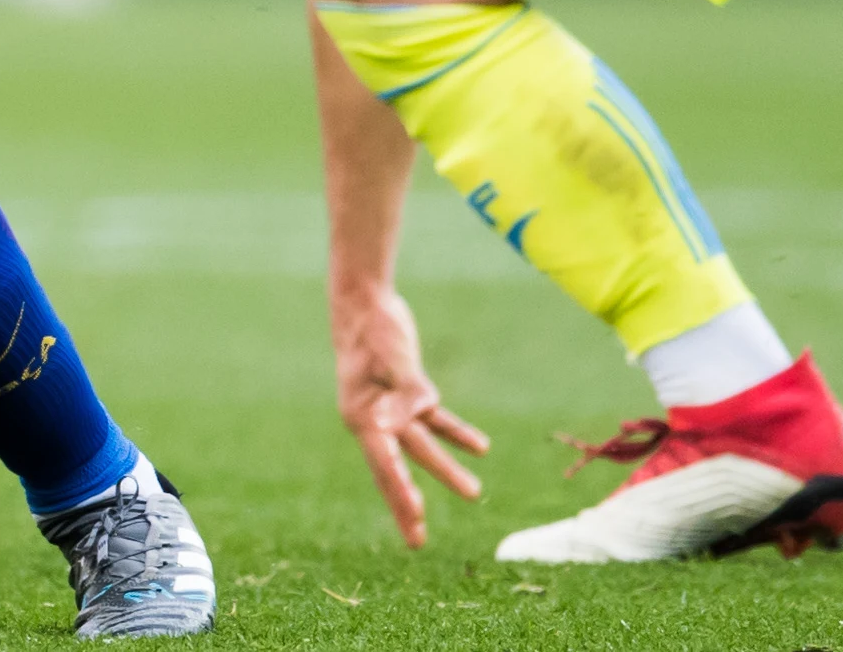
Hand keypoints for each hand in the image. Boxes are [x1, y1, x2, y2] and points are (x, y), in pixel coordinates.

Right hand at [332, 282, 488, 547]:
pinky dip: (455, 432)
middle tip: (418, 542)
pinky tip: (480, 447)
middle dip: (407, 506)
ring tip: (475, 493)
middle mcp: (373, 420)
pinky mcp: (408, 393)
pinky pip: (434, 420)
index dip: (401, 491)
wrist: (365, 301)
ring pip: (421, 448)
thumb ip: (405, 391)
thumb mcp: (391, 359)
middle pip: (396, 470)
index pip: (386, 462)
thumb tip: (408, 417)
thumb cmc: (374, 329)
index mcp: (362, 417)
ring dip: (446, 469)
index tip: (417, 515)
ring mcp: (390, 409)